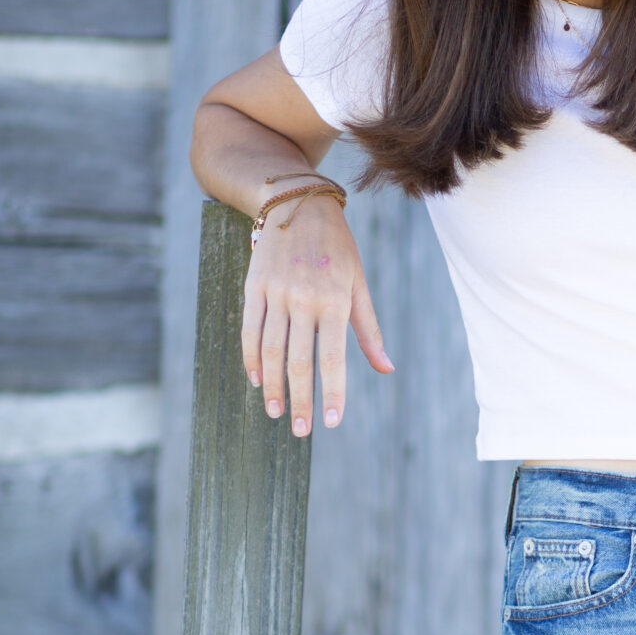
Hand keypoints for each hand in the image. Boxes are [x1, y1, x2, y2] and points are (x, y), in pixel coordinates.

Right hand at [241, 190, 392, 434]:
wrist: (298, 203)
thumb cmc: (337, 249)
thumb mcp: (359, 284)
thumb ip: (368, 329)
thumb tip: (385, 368)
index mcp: (334, 301)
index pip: (332, 358)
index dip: (331, 393)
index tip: (330, 423)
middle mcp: (304, 299)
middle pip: (298, 361)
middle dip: (300, 400)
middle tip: (301, 431)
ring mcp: (276, 293)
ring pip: (269, 350)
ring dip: (272, 386)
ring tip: (276, 412)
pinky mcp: (254, 286)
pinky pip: (250, 329)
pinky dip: (251, 358)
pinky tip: (256, 380)